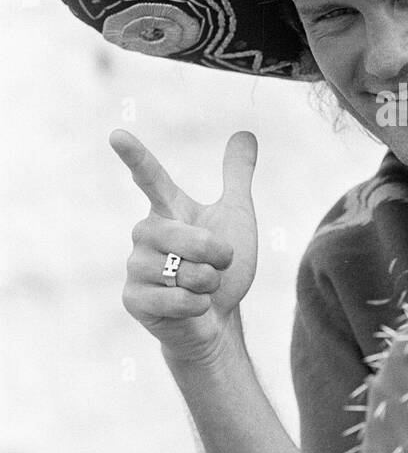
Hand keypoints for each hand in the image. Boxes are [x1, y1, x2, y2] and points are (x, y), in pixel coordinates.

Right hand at [109, 128, 257, 362]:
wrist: (217, 319)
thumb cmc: (222, 268)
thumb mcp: (236, 216)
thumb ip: (237, 176)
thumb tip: (245, 133)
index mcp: (167, 210)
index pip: (150, 177)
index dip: (135, 156)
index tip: (117, 135)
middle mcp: (145, 233)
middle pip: (188, 237)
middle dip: (216, 256)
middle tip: (217, 267)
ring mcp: (135, 266)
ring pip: (184, 270)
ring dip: (207, 283)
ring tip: (200, 288)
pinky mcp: (133, 298)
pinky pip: (177, 299)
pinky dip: (197, 305)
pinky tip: (192, 307)